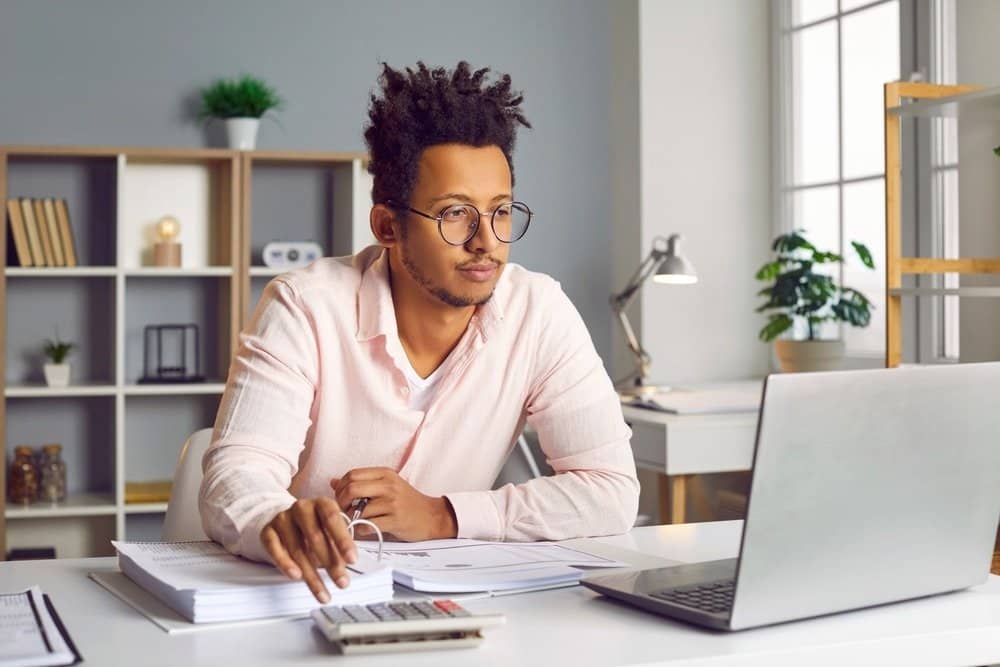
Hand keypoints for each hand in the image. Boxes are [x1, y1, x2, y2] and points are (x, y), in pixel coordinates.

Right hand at [260, 497, 355, 602]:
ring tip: (322, 592)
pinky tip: (296, 576)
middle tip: (341, 582)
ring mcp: (283, 518)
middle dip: (330, 563)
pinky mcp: (268, 531)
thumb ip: (338, 547)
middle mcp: (302, 507)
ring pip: (297, 549)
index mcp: (322, 503)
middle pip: (315, 537)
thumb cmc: (315, 526)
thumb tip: (346, 565)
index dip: (343, 541)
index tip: (352, 560)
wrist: (287, 520)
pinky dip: (285, 564)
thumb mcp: (331, 532)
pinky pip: (275, 549)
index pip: (333, 519)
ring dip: (311, 575)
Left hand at [331, 467, 457, 540]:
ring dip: (352, 519)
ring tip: (355, 522)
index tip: (341, 499)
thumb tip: (333, 482)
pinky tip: (365, 529)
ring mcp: (393, 502)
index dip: (340, 488)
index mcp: (385, 474)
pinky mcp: (395, 520)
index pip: (352, 474)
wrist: (432, 517)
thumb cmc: (407, 502)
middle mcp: (388, 485)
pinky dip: (361, 530)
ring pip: (359, 509)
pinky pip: (368, 525)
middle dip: (341, 502)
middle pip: (351, 489)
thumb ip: (361, 483)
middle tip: (344, 511)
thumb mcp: (386, 486)